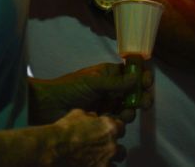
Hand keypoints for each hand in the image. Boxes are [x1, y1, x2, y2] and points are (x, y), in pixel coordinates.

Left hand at [30, 62, 152, 124]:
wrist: (47, 107)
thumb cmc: (69, 88)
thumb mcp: (93, 81)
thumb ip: (116, 82)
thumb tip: (137, 78)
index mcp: (108, 74)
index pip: (131, 73)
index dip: (141, 76)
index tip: (147, 81)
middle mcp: (110, 88)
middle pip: (132, 92)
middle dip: (141, 96)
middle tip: (144, 101)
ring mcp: (106, 104)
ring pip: (127, 107)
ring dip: (131, 110)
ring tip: (126, 112)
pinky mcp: (101, 120)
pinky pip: (117, 120)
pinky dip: (120, 120)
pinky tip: (117, 120)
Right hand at [49, 109, 125, 165]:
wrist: (53, 149)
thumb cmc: (64, 130)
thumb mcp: (78, 114)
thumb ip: (91, 117)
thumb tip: (93, 117)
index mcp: (110, 128)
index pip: (121, 128)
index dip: (114, 130)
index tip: (106, 133)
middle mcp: (112, 145)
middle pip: (121, 149)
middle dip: (112, 149)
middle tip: (102, 151)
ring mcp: (106, 161)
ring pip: (116, 164)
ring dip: (108, 162)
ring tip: (98, 161)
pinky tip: (92, 166)